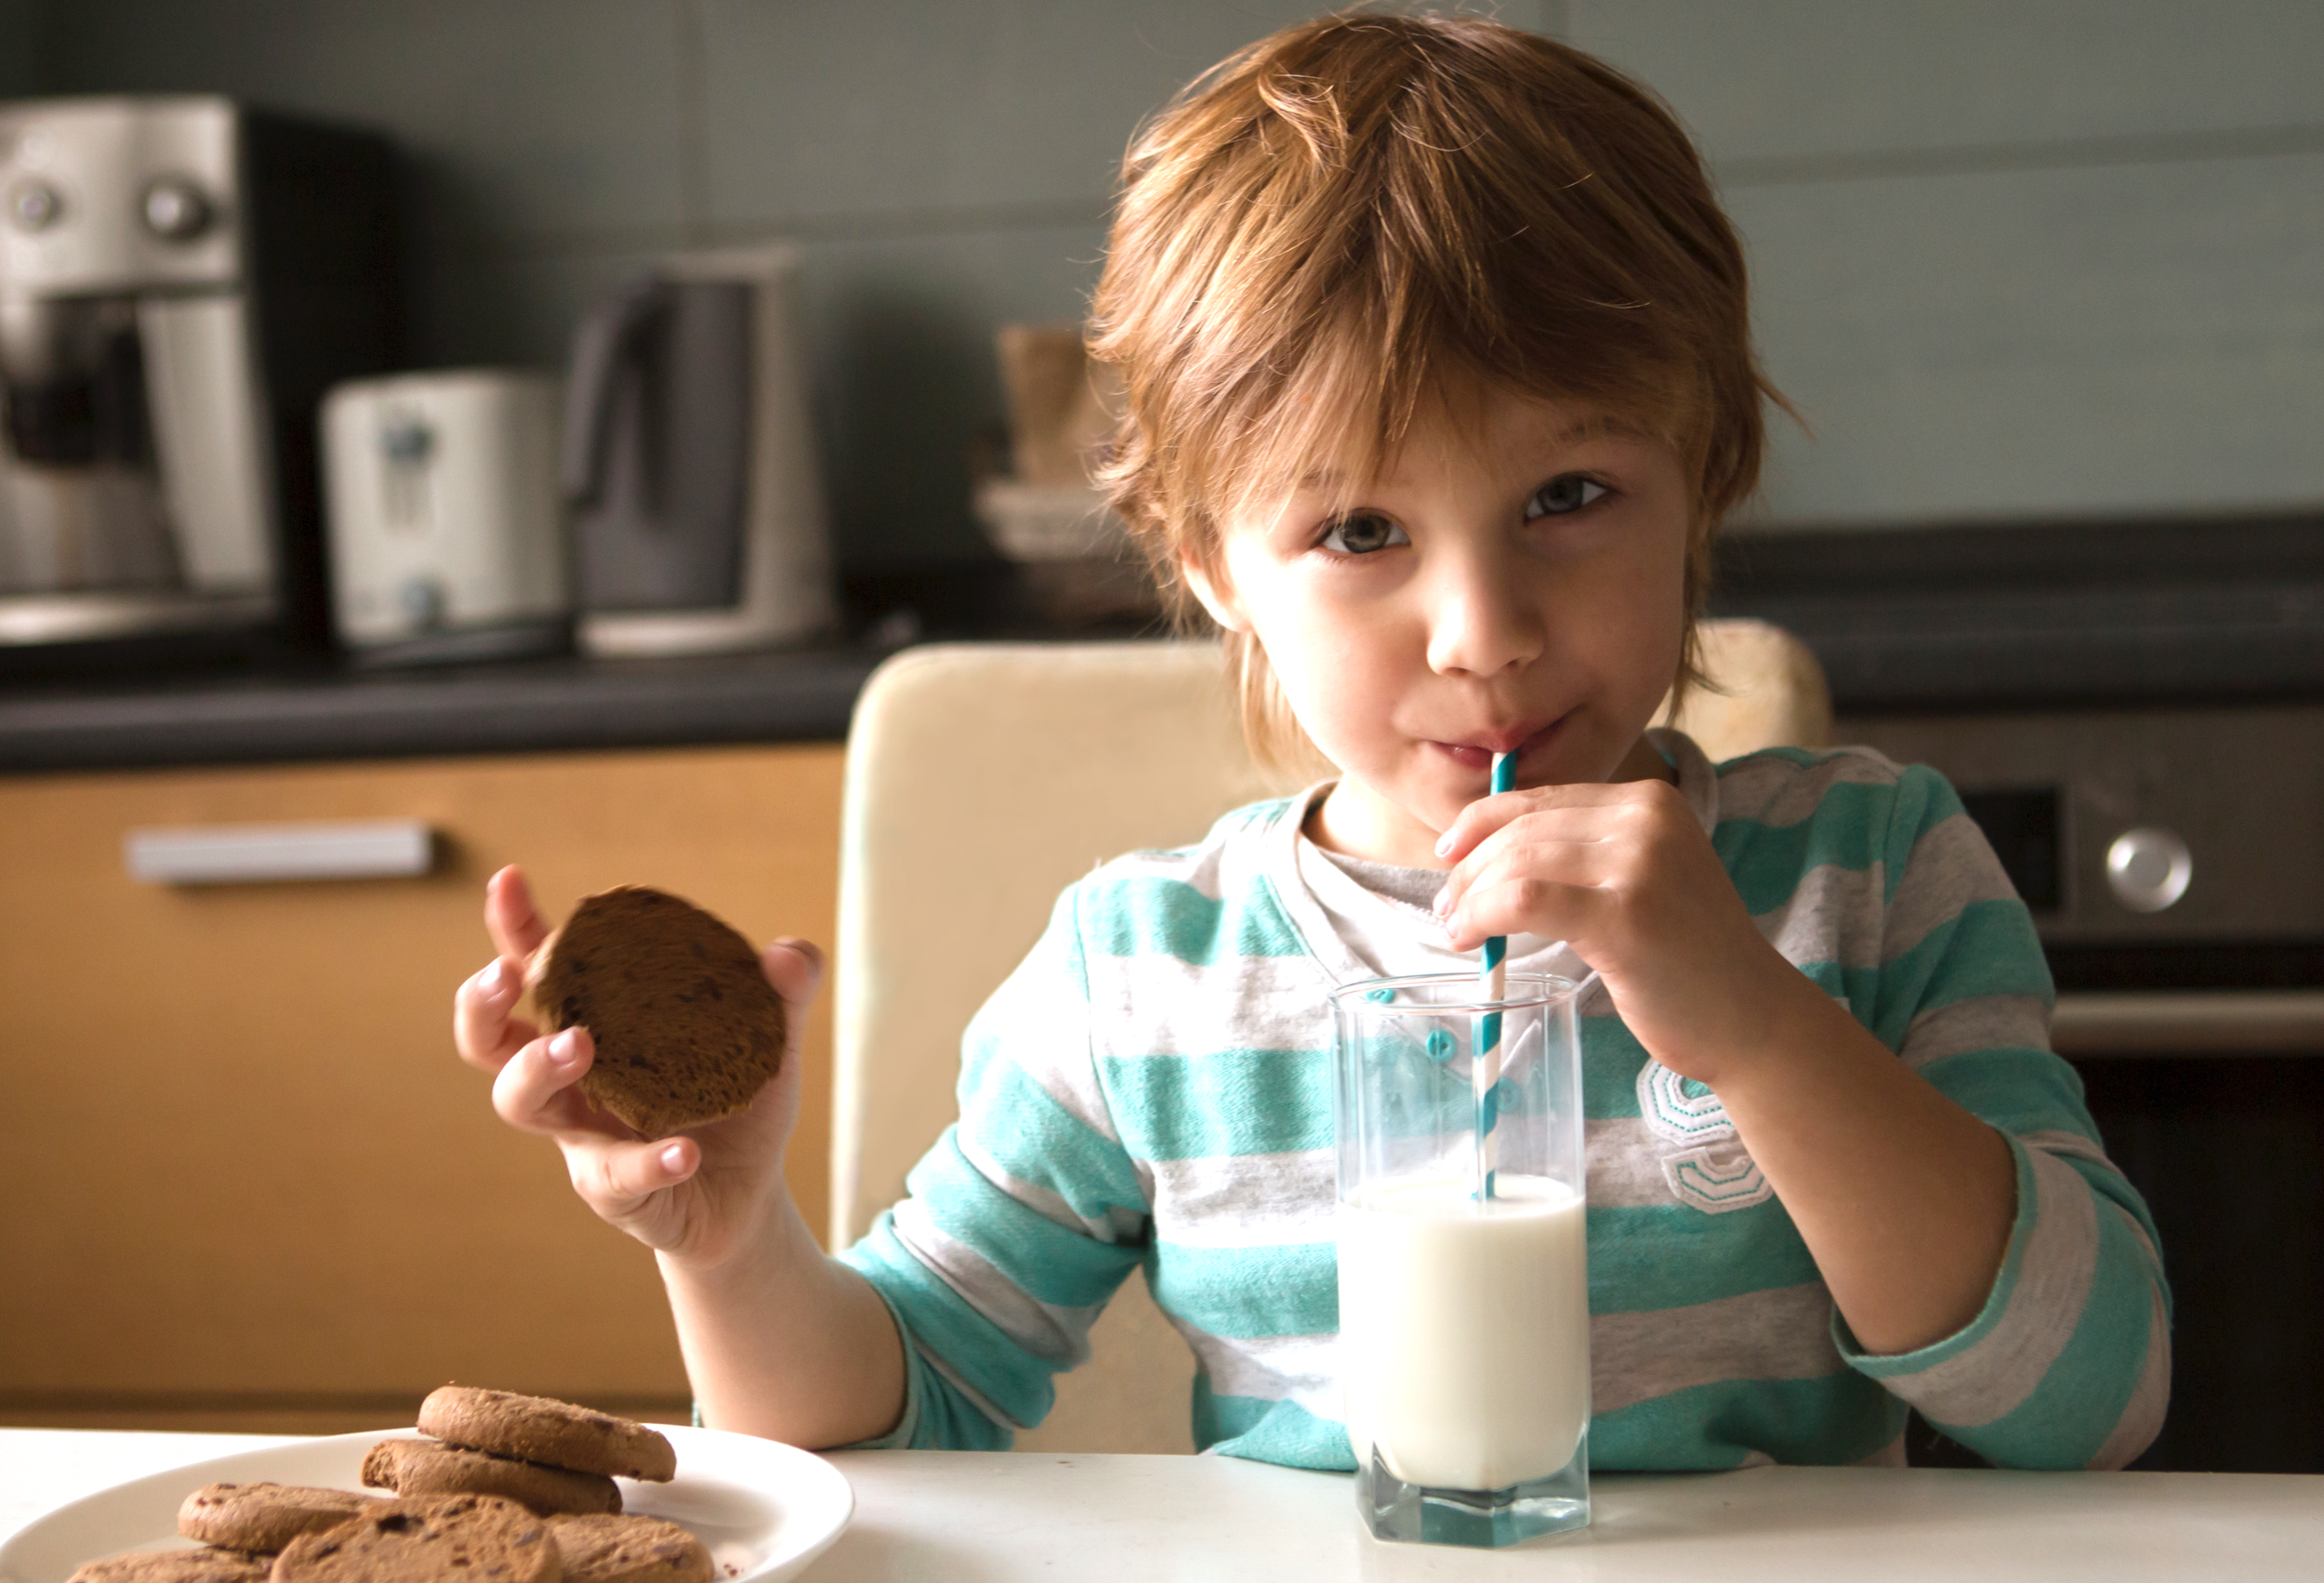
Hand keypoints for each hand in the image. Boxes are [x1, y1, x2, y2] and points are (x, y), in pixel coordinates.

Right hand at [452, 865, 823, 1267]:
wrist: (749, 1197)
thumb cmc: (735, 1104)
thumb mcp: (768, 1041)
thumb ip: (782, 993)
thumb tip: (790, 954)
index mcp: (595, 1024)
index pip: (539, 969)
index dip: (514, 927)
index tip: (509, 880)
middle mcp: (570, 1080)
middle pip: (489, 1040)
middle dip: (482, 1004)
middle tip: (506, 976)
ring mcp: (582, 1137)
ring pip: (522, 1103)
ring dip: (539, 1067)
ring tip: (580, 1045)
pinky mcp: (612, 1191)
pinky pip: (614, 1176)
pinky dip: (646, 1160)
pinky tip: (683, 1150)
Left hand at [1431, 778, 1808, 1084]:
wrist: (1749, 1017)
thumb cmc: (1684, 958)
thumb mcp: (1640, 879)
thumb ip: (1582, 853)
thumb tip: (1481, 850)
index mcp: (1651, 801)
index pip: (1542, 797)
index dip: (1482, 821)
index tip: (1449, 853)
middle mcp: (1647, 819)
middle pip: (1525, 829)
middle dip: (1471, 868)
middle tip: (1447, 906)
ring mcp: (1640, 864)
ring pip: (1519, 862)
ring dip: (1471, 896)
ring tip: (1457, 927)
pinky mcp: (1624, 915)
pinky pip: (1526, 901)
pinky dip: (1484, 916)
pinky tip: (1474, 939)